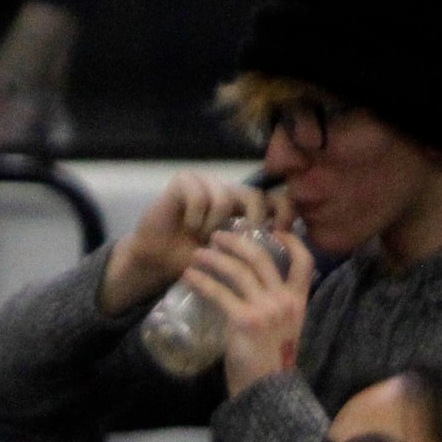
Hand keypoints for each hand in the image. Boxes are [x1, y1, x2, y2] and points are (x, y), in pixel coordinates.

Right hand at [101, 174, 291, 315]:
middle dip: (256, 216)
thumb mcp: (227, 258)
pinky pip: (199, 195)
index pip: (275, 198)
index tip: (282, 232)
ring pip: (225, 197)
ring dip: (214, 223)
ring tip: (202, 235)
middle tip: (248, 234)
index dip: (285, 211)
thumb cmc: (189, 260)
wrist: (154, 259)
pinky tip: (187, 225)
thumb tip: (287, 249)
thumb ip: (252, 248)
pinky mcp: (184, 182)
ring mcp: (206, 184)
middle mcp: (228, 192)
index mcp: (242, 208)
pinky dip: (195, 216)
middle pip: (256, 194)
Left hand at [182, 222, 314, 395]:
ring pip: (239, 271)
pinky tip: (188, 276)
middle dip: (239, 242)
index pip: (303, 261)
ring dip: (216, 257)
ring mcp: (266, 309)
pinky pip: (219, 293)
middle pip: (262, 258)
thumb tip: (254, 294)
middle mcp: (284, 300)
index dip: (290, 241)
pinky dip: (202, 281)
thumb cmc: (270, 365)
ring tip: (197, 253)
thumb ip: (275, 309)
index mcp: (299, 302)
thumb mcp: (284, 331)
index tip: (273, 230)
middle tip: (218, 236)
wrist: (266, 391)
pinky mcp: (244, 321)